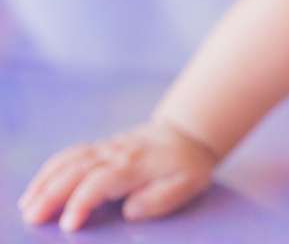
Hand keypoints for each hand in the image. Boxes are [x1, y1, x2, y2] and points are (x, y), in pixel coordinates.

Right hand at [17, 121, 217, 230]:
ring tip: (27, 205)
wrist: (187, 134)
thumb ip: (162, 198)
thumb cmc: (188, 166)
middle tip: (33, 217)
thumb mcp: (188, 184)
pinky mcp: (100, 147)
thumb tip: (130, 210)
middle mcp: (117, 152)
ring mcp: (106, 147)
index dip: (83, 202)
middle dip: (52, 193)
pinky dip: (49, 170)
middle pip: (78, 170)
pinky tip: (36, 189)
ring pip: (69, 160)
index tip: (69, 225)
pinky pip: (70, 155)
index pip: (102, 181)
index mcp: (137, 164)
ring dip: (45, 181)